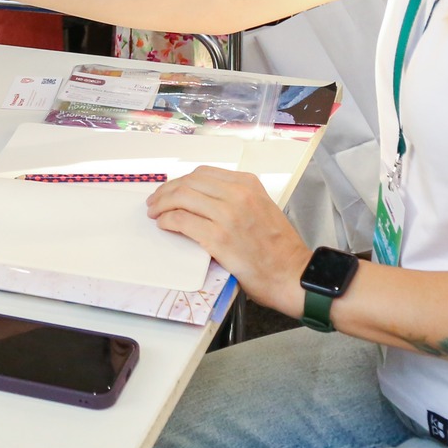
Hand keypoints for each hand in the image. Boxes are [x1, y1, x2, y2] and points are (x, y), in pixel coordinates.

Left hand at [146, 166, 310, 313]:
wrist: (293, 274)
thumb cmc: (279, 248)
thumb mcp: (261, 207)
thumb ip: (236, 198)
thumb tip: (203, 199)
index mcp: (248, 184)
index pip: (203, 173)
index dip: (181, 181)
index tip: (170, 190)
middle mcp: (237, 194)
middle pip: (189, 183)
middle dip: (166, 191)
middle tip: (155, 202)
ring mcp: (227, 215)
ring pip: (182, 198)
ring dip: (162, 204)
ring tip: (155, 213)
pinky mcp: (218, 238)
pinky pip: (182, 221)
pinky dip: (168, 221)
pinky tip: (164, 225)